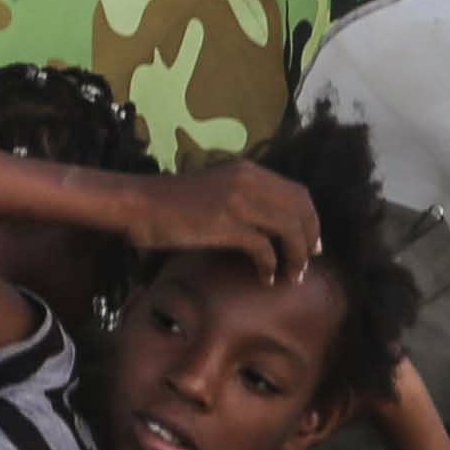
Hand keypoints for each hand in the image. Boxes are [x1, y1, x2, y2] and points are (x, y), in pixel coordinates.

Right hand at [113, 159, 320, 282]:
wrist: (138, 204)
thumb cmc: (171, 202)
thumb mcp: (216, 190)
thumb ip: (244, 198)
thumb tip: (271, 225)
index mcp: (248, 170)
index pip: (298, 192)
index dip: (311, 219)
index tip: (311, 243)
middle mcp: (249, 180)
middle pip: (300, 210)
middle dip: (309, 240)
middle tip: (307, 263)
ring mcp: (238, 200)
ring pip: (289, 229)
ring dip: (295, 256)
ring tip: (292, 276)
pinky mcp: (225, 223)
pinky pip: (263, 248)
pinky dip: (270, 266)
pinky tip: (264, 279)